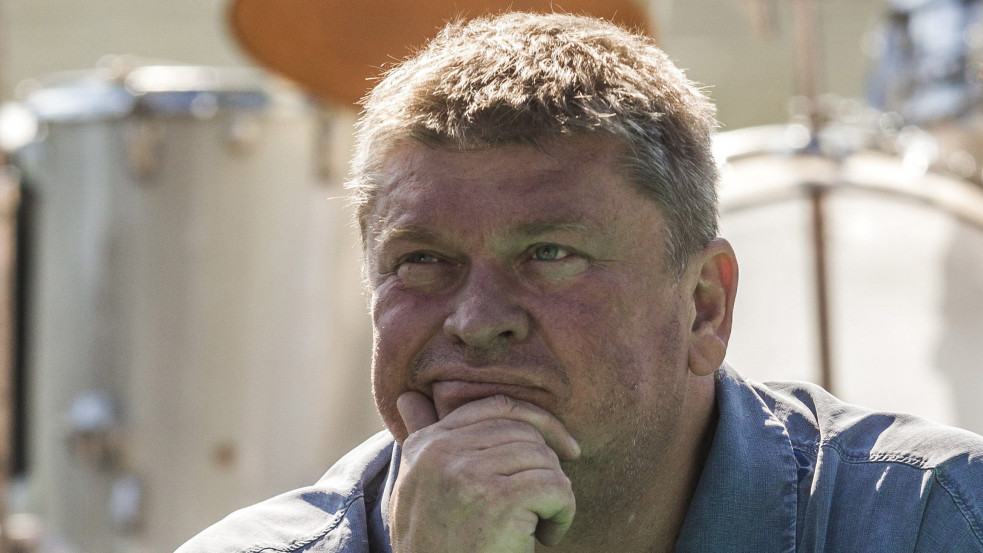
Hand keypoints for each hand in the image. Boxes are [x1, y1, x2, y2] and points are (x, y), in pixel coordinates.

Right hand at [390, 392, 579, 552]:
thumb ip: (422, 441)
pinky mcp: (497, 501)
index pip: (495, 406)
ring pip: (544, 460)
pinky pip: (556, 488)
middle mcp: (441, 452)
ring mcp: (467, 474)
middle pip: (525, 433)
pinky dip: (563, 514)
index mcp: (425, 444)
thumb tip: (409, 397)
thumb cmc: (436, 544)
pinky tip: (547, 536)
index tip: (564, 447)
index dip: (538, 420)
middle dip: (547, 467)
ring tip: (539, 525)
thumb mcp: (417, 488)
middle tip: (542, 505)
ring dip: (555, 496)